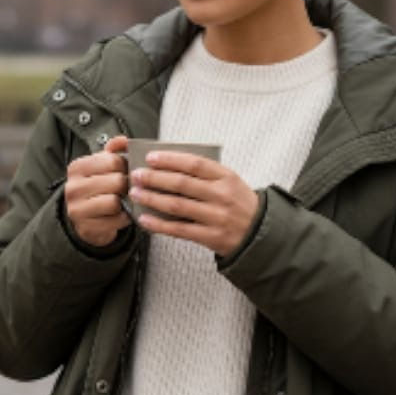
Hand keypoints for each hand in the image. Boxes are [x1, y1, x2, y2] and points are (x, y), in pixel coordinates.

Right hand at [64, 134, 130, 246]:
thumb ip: (114, 151)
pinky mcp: (86, 227)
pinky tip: (122, 214)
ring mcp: (77, 209)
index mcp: (77, 167)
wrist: (84, 218)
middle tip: (128, 188)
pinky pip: (116, 220)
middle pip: (116, 181)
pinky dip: (124, 217)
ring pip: (114, 201)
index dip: (126, 166)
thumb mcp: (102, 166)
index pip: (113, 161)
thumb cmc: (98, 188)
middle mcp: (73, 187)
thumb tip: (124, 140)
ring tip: (124, 201)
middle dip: (127, 185)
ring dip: (125, 202)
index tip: (125, 172)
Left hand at [128, 151, 259, 256]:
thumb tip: (168, 165)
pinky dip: (159, 224)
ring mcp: (216, 217)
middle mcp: (222, 196)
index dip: (170, 159)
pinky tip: (144, 219)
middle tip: (136, 175)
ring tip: (136, 193)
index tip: (151, 158)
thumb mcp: (230, 182)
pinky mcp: (210, 237)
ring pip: (177, 205)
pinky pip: (179, 229)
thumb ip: (205, 174)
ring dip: (152, 199)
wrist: (259, 234)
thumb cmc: (238, 204)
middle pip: (182, 183)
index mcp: (227, 177)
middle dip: (154, 178)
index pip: (194, 164)